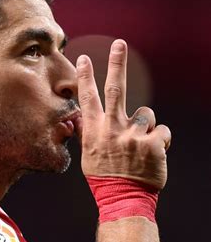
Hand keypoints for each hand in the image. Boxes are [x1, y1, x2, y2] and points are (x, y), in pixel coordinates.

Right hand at [76, 40, 170, 189]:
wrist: (124, 198)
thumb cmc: (104, 177)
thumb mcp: (88, 155)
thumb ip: (87, 133)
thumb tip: (79, 117)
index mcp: (95, 131)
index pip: (88, 99)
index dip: (85, 77)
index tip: (83, 58)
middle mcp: (113, 129)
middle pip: (116, 89)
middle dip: (117, 64)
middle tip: (120, 44)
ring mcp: (133, 135)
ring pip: (147, 115)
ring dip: (147, 127)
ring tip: (140, 147)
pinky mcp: (153, 143)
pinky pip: (162, 132)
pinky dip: (160, 141)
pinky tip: (153, 155)